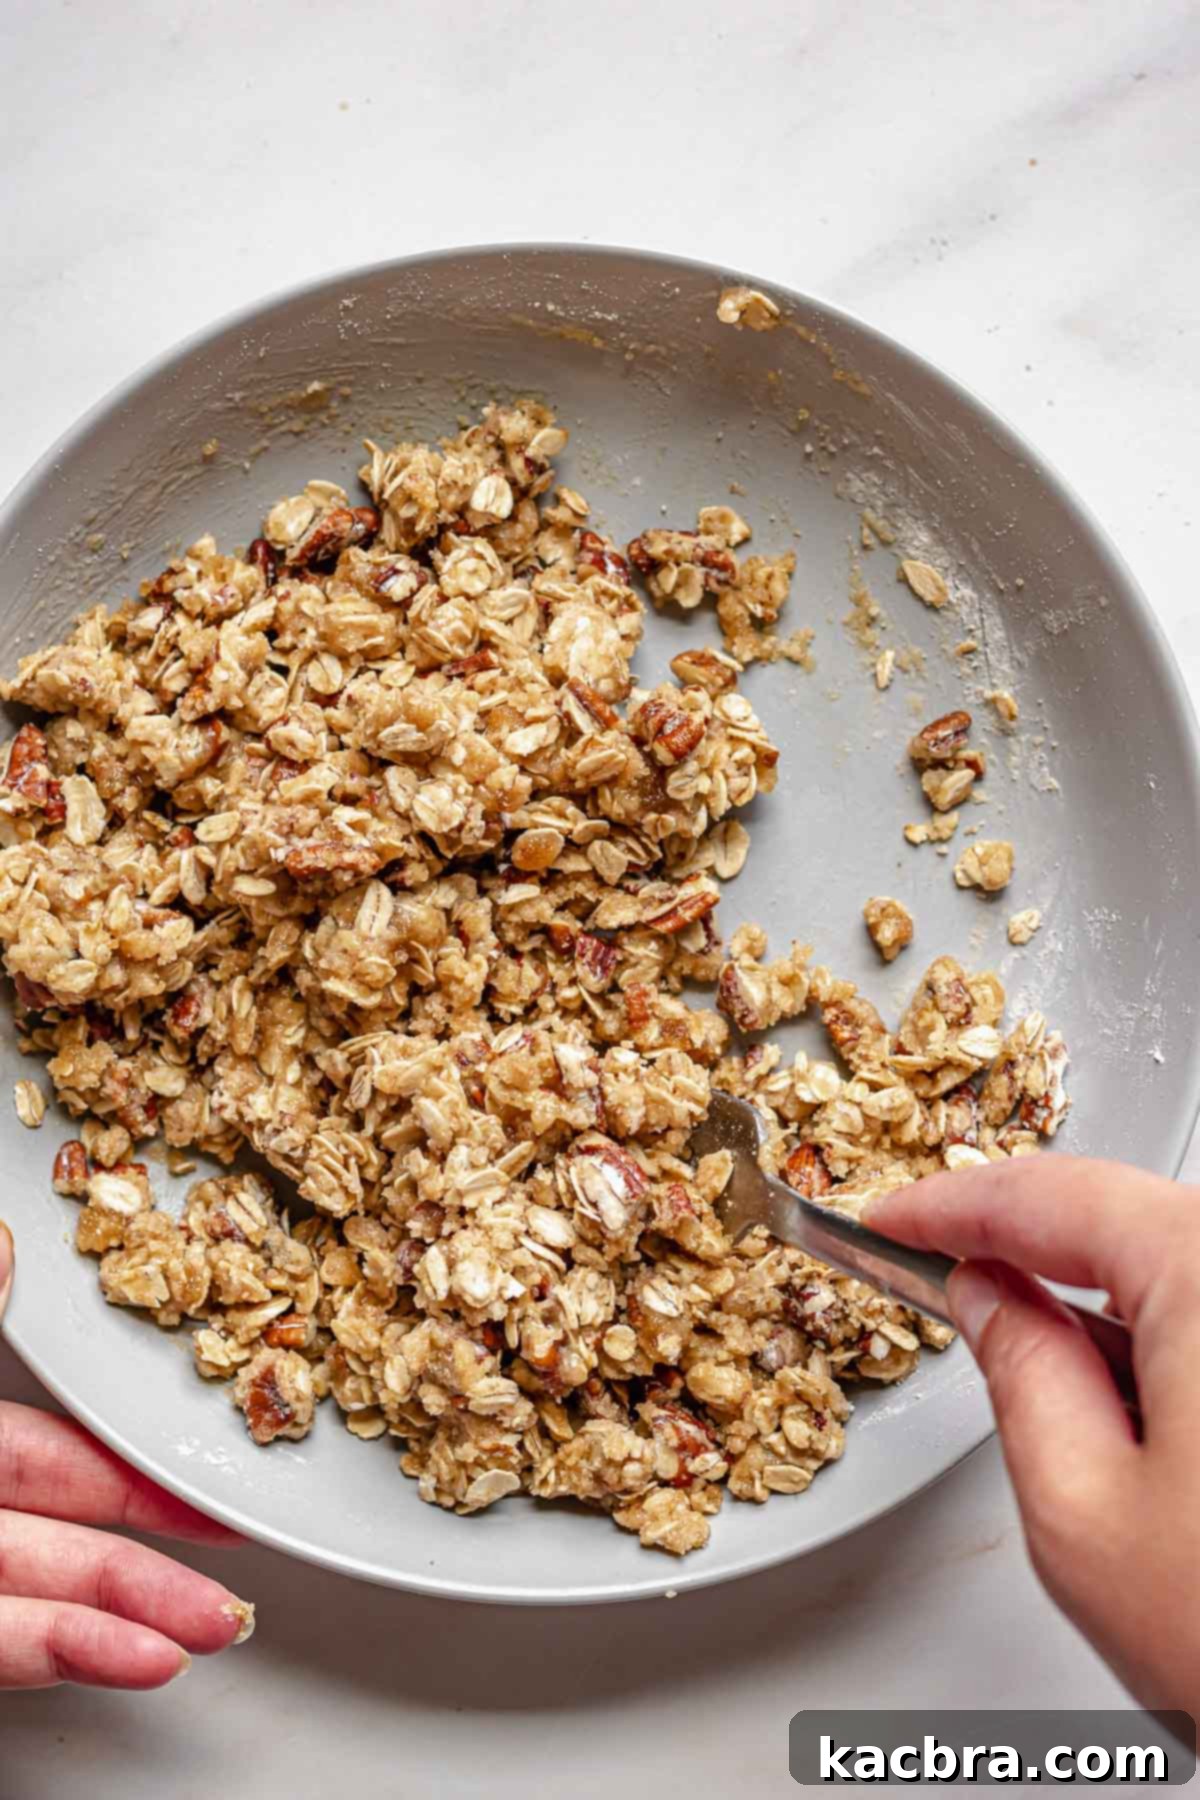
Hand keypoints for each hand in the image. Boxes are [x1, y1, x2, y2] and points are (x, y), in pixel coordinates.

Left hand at [0, 1221, 255, 1688]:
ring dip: (145, 1613)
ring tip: (216, 1625)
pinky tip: (145, 1655)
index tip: (211, 1471)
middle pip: (75, 1527)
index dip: (135, 1463)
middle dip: (168, 1544)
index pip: (53, 1451)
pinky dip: (86, 1651)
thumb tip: (7, 1248)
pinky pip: (13, 1643)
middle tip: (248, 1547)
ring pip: (59, 1596)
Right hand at [865, 1157, 1199, 1713]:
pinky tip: (1126, 1392)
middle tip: (938, 1262)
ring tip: (1030, 1352)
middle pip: (1126, 1218)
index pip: (1054, 1195)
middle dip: (1027, 1242)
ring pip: (1180, 1263)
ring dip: (1103, 1299)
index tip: (895, 1218)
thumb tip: (988, 1300)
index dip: (952, 1204)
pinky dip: (1166, 1333)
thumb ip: (1019, 1372)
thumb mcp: (1085, 1512)